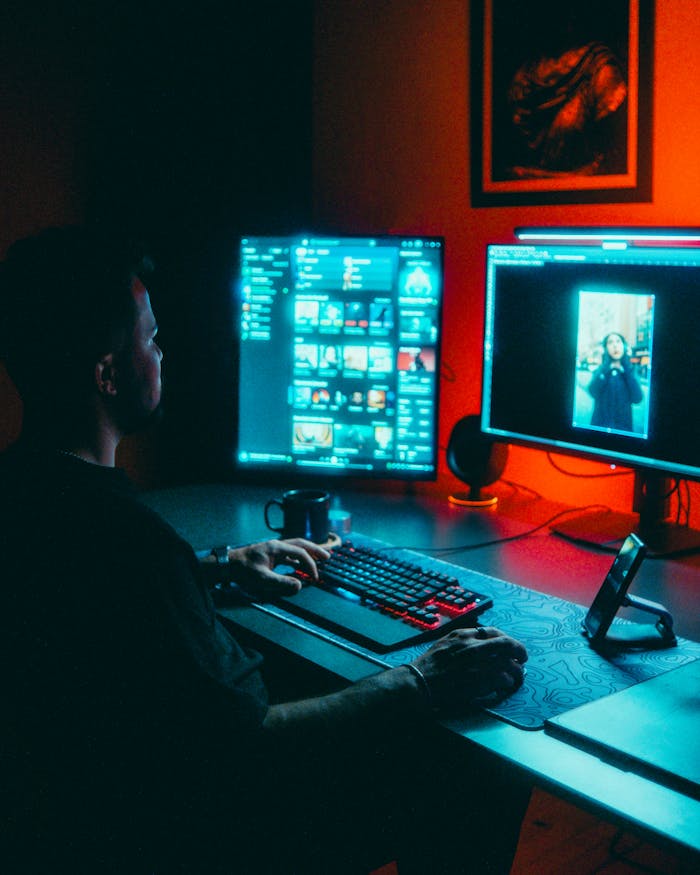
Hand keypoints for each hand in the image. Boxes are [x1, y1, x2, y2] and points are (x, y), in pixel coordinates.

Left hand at [228, 538, 330, 599]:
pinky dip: (297, 558)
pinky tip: (300, 565)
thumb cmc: (242, 570)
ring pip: (295, 547)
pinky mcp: (270, 554)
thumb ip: (281, 582)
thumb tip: (299, 585)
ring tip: (318, 558)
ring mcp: (273, 549)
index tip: (315, 576)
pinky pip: (288, 554)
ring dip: (307, 552)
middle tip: (327, 557)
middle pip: (301, 543)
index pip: (300, 552)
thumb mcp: (262, 579)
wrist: (227, 565)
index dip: (310, 564)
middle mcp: (276, 545)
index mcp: (276, 548)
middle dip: (315, 550)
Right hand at [411, 626, 526, 707]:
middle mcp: (472, 645)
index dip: (506, 639)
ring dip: (516, 670)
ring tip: (516, 676)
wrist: (419, 680)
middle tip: (523, 658)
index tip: (510, 646)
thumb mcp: (444, 643)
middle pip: (506, 644)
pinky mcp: (479, 679)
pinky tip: (504, 685)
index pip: (493, 631)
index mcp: (463, 635)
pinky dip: (506, 682)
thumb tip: (479, 644)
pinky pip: (502, 678)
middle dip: (519, 650)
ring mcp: (477, 662)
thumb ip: (462, 641)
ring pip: (508, 663)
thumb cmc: (429, 665)